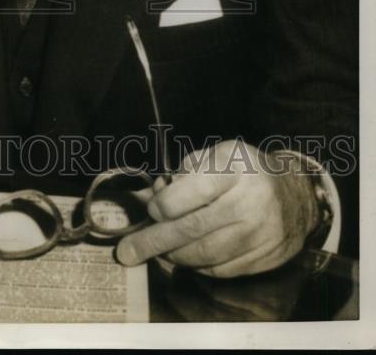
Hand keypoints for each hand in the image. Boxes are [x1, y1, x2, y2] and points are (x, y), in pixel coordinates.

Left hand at [115, 141, 319, 276]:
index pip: (192, 192)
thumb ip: (185, 172)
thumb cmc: (245, 170)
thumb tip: (153, 195)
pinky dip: (196, 266)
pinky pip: (219, 270)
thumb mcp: (218, 154)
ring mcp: (259, 234)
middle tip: (127, 252)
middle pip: (192, 229)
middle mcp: (249, 202)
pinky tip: (186, 256)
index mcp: (235, 169)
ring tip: (157, 250)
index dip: (164, 205)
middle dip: (153, 242)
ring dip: (173, 255)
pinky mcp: (263, 259)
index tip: (151, 210)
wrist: (296, 195)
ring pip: (203, 255)